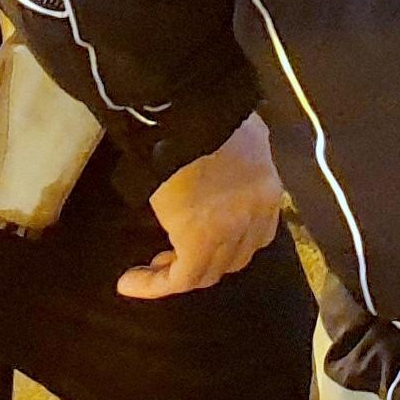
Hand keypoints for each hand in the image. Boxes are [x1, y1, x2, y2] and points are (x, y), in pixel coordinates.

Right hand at [118, 113, 285, 298]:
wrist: (189, 113)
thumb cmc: (209, 117)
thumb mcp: (243, 135)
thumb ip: (241, 156)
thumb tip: (231, 163)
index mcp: (269, 191)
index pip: (257, 236)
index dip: (230, 245)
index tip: (203, 239)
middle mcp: (256, 216)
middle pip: (234, 258)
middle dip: (206, 261)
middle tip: (173, 253)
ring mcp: (231, 230)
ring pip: (207, 273)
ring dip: (177, 276)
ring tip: (149, 270)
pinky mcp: (199, 241)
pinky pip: (180, 278)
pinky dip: (154, 286)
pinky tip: (130, 283)